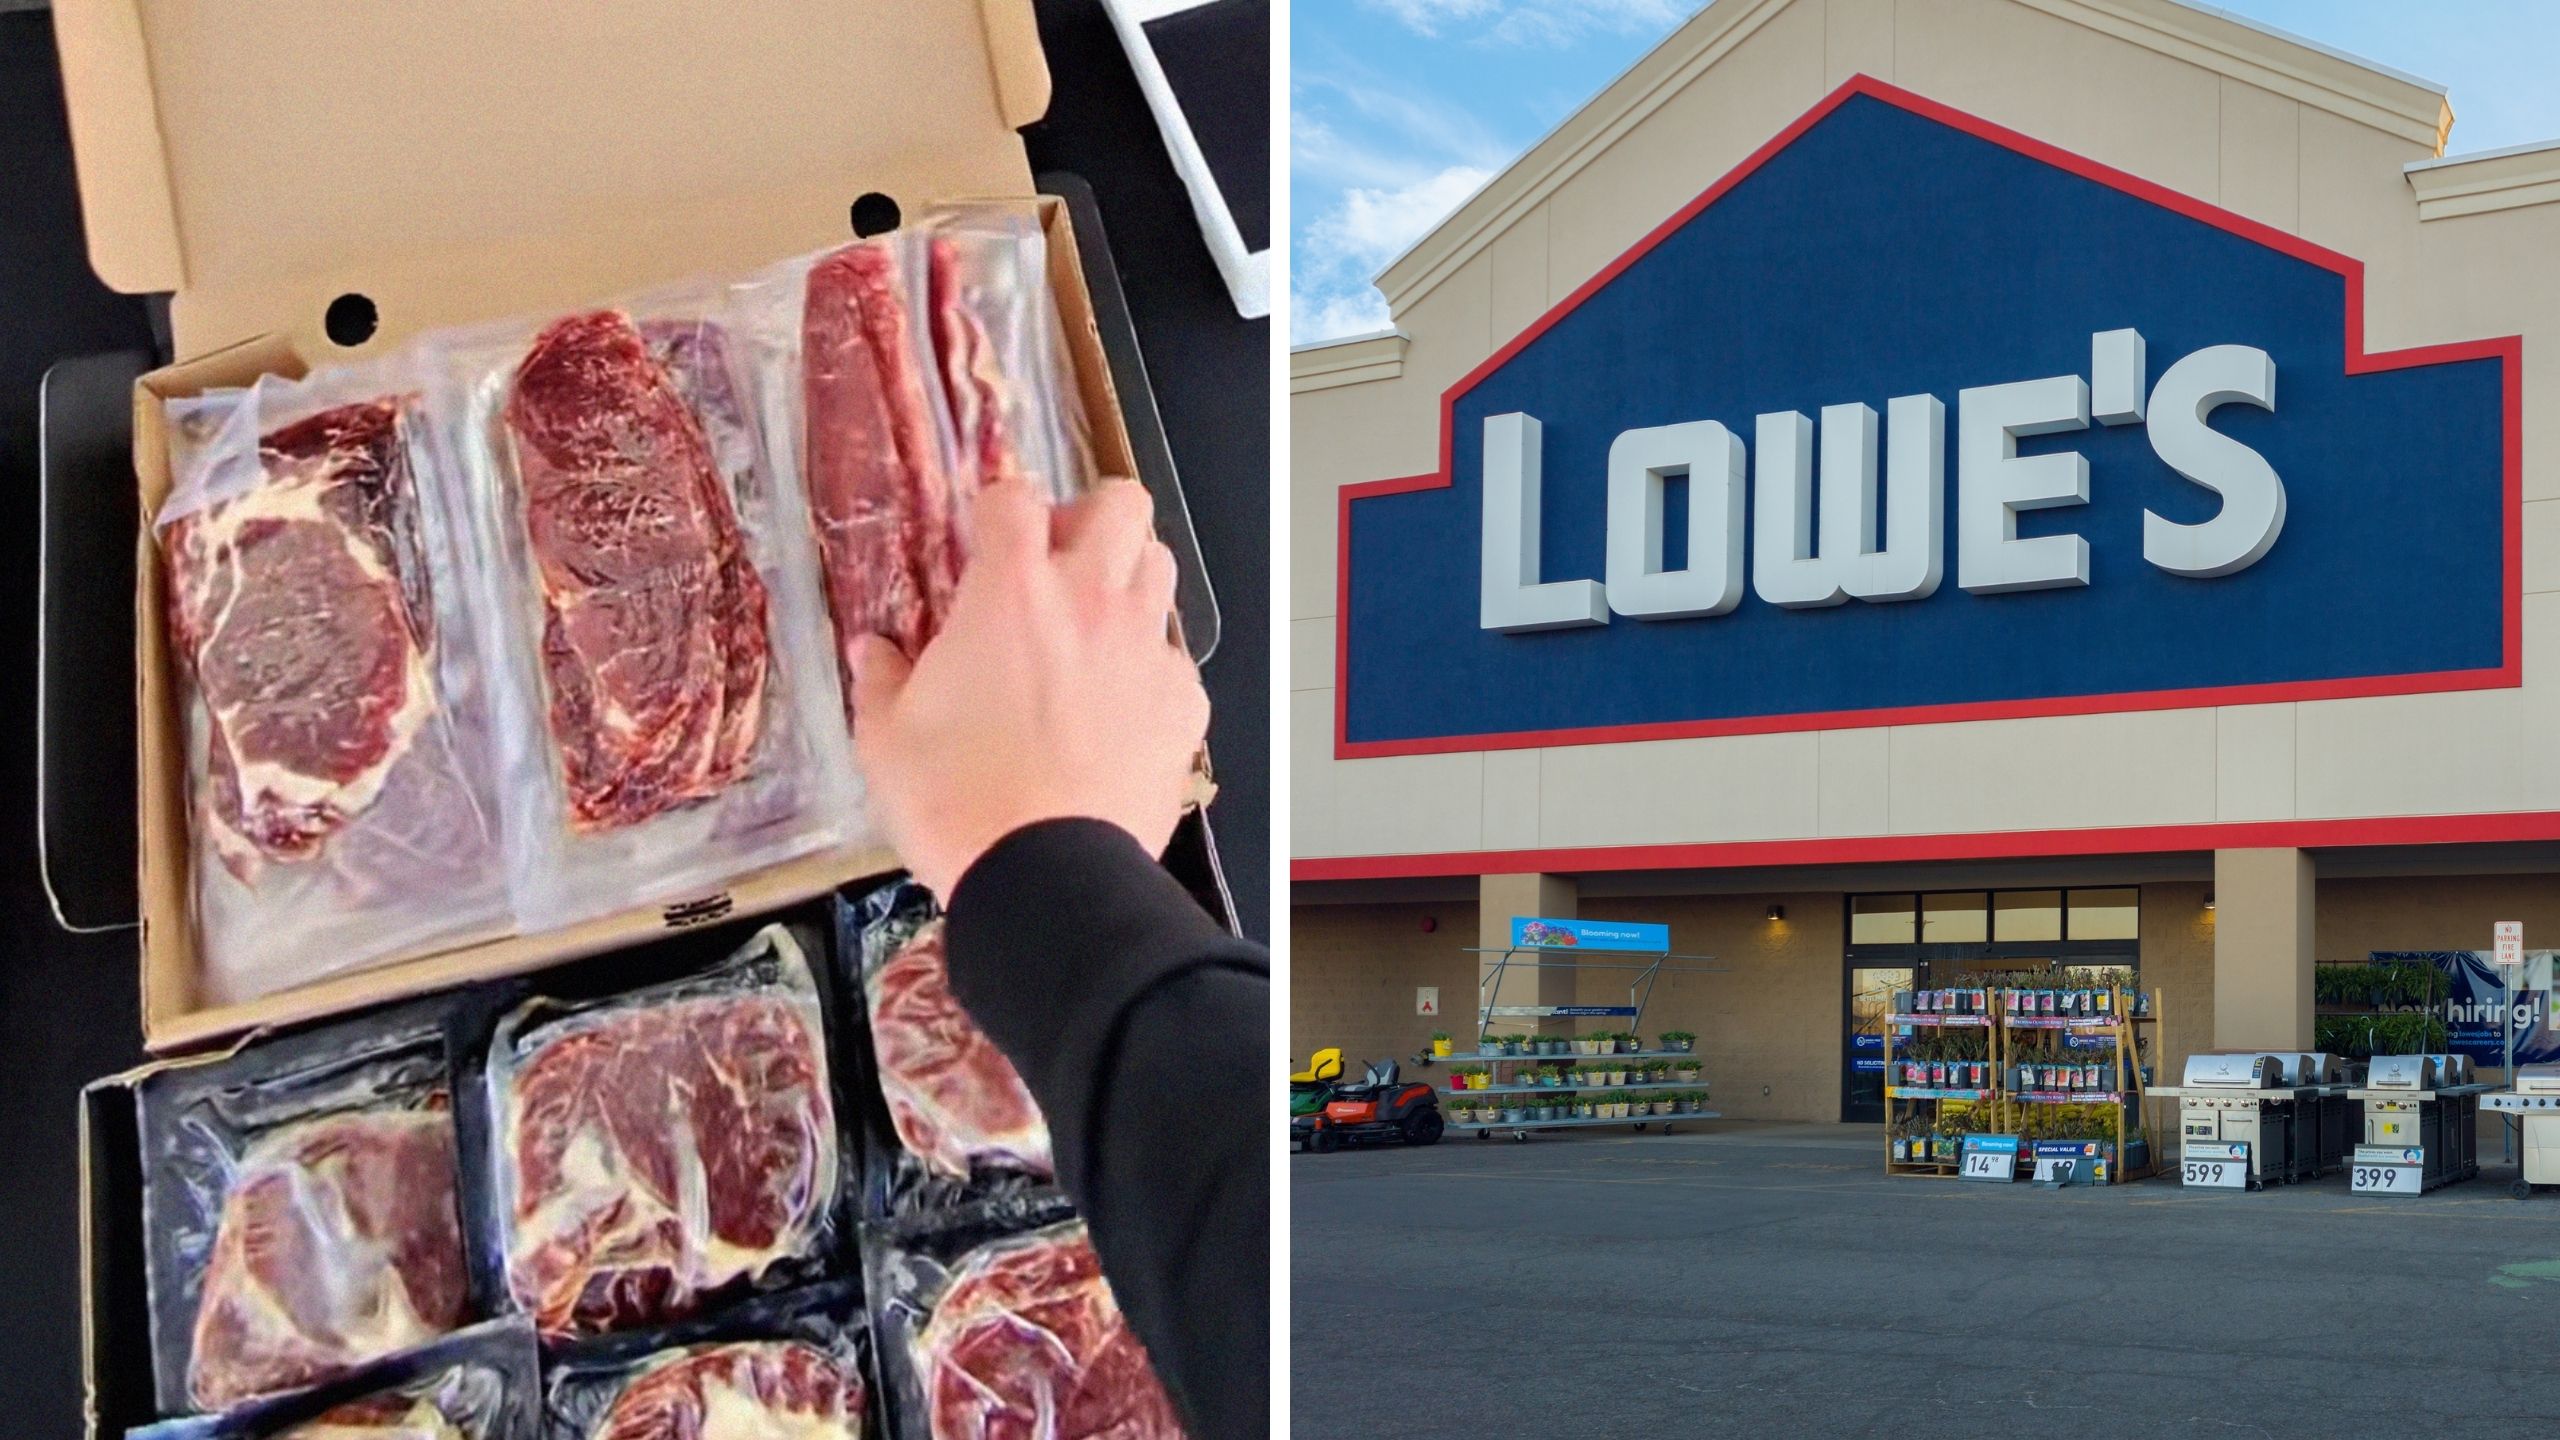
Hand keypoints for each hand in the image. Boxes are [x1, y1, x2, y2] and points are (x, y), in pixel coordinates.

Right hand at [849, 477, 1208, 898]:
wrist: (1047, 874)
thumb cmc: (956, 802)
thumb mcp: (886, 741)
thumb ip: (880, 680)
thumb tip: (873, 650)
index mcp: (1009, 593)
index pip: (1013, 497)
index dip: (999, 510)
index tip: (987, 539)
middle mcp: (1089, 600)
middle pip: (1120, 504)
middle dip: (1091, 518)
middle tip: (1059, 564)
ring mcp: (1144, 648)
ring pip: (1159, 567)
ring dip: (1128, 580)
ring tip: (1094, 628)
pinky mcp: (1182, 702)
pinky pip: (1174, 659)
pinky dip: (1150, 669)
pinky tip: (1121, 710)